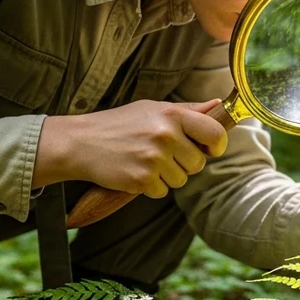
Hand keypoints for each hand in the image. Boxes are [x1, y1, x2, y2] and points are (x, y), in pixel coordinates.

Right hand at [34, 99, 227, 197]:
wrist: (81, 142)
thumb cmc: (120, 124)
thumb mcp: (153, 109)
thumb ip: (188, 110)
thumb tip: (218, 106)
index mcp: (172, 114)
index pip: (215, 133)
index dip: (217, 145)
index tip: (210, 149)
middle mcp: (166, 135)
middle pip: (198, 163)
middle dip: (185, 163)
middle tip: (162, 154)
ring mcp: (154, 158)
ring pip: (181, 180)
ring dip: (167, 176)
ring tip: (145, 161)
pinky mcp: (142, 179)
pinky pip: (162, 192)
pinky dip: (151, 187)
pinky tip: (135, 171)